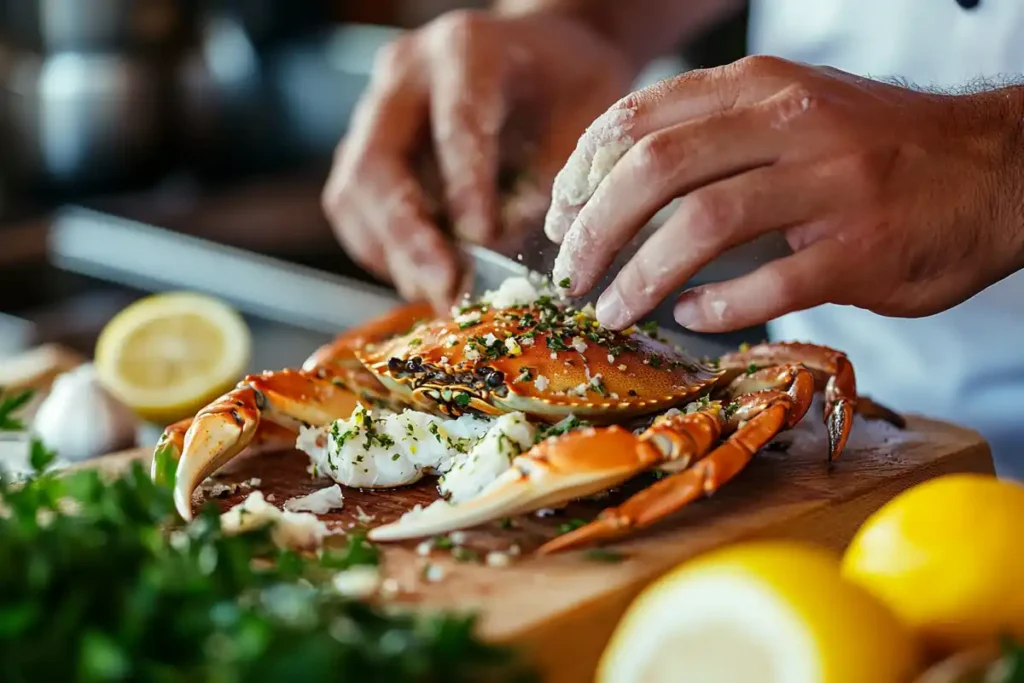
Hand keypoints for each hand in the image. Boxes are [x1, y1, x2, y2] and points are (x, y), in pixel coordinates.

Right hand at [322, 9, 631, 310]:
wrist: (539, 56)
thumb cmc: (569, 83)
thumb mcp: (587, 116)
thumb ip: (549, 179)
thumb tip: (498, 252)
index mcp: (466, 49)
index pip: (454, 123)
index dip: (465, 187)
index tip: (483, 240)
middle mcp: (404, 76)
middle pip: (375, 162)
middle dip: (407, 237)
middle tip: (445, 287)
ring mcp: (374, 111)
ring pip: (351, 193)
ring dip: (391, 253)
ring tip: (440, 293)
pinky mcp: (363, 148)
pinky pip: (352, 211)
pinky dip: (384, 252)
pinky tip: (424, 277)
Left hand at [546, 56, 1023, 330]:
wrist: (996, 170)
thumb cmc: (877, 149)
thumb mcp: (793, 111)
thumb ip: (717, 135)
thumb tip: (619, 187)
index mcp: (762, 87)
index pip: (640, 117)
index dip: (583, 171)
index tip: (559, 216)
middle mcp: (791, 123)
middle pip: (655, 169)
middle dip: (594, 229)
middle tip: (569, 275)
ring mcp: (828, 185)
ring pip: (701, 225)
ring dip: (639, 275)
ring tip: (612, 308)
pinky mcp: (860, 248)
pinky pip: (767, 283)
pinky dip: (717, 306)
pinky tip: (693, 317)